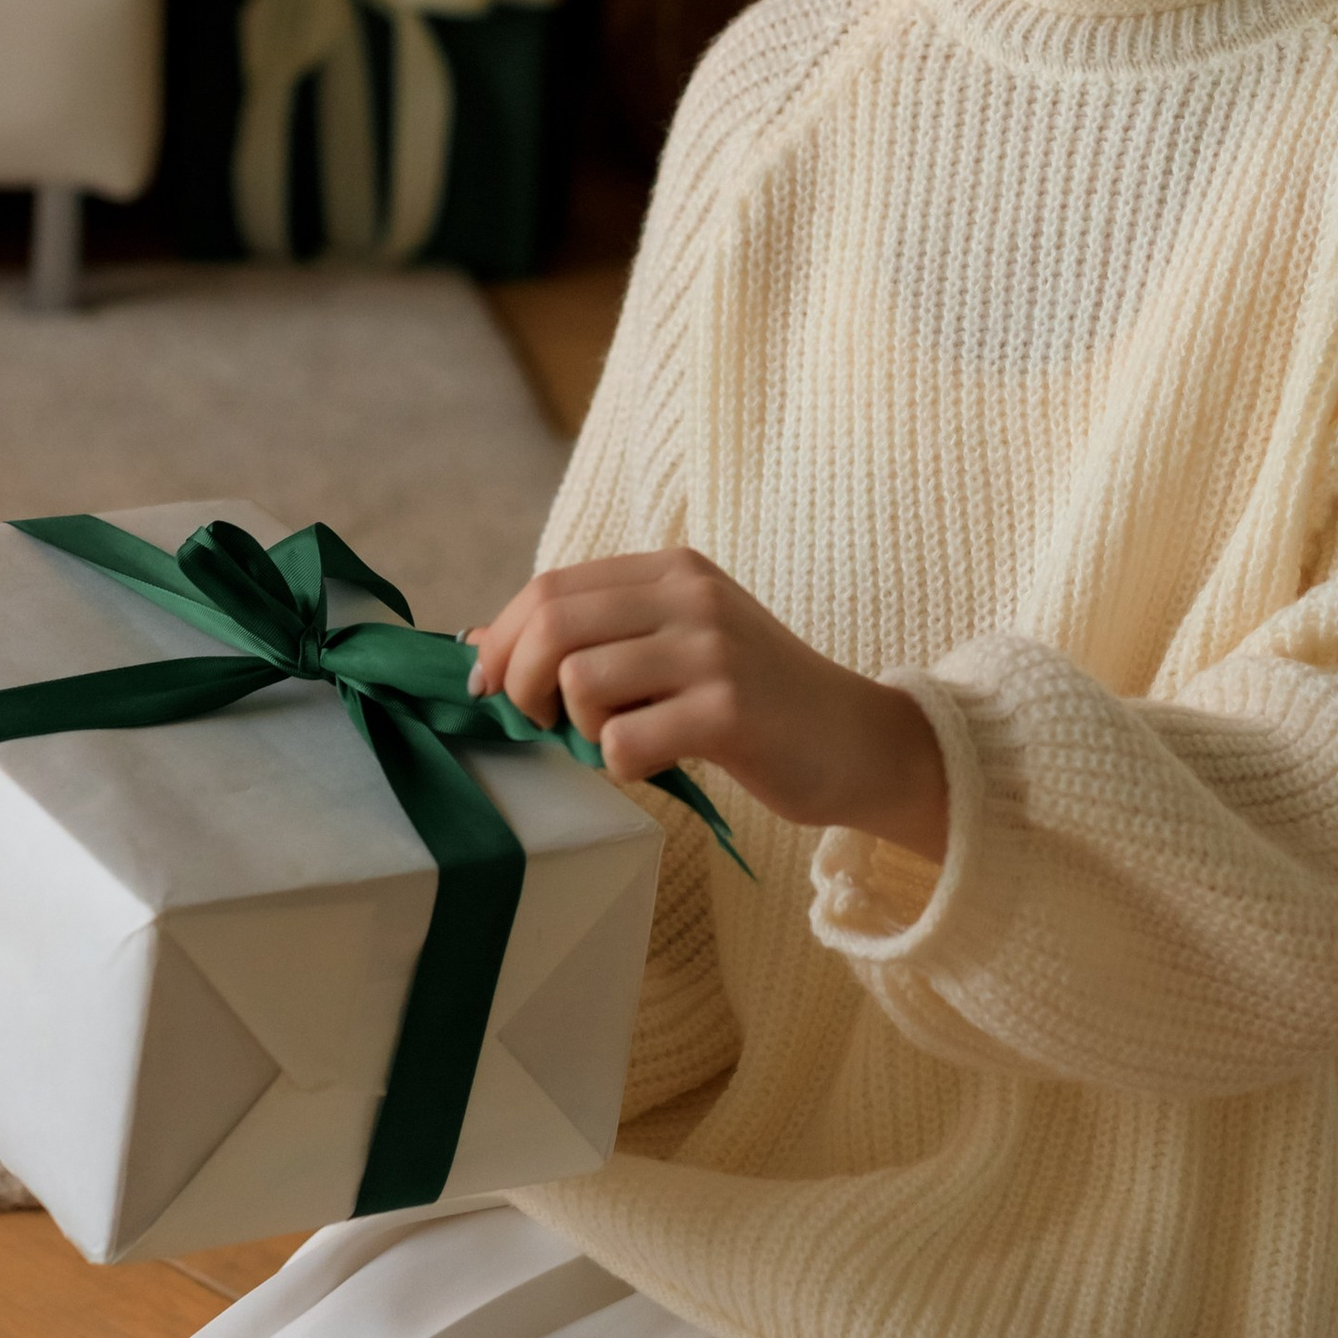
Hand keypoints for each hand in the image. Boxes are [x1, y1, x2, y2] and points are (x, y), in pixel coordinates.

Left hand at [462, 549, 948, 864]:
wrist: (858, 740)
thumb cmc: (757, 701)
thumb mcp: (680, 643)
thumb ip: (596, 634)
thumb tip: (479, 641)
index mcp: (673, 570)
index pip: (552, 586)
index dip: (502, 639)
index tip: (487, 686)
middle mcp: (691, 595)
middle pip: (553, 623)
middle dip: (520, 683)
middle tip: (540, 722)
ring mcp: (712, 650)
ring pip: (581, 682)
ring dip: (578, 729)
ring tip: (616, 740)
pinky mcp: (728, 711)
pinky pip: (624, 742)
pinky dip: (619, 766)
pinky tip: (654, 763)